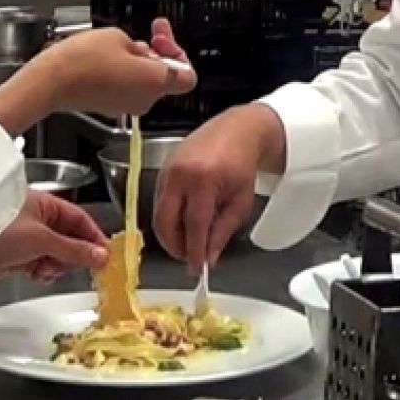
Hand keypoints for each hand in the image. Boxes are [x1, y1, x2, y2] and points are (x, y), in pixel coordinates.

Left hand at [0, 190, 110, 288]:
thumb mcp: (40, 239)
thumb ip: (73, 249)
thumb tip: (101, 256)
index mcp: (46, 205)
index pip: (79, 219)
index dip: (93, 236)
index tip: (106, 255)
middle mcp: (38, 219)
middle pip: (70, 237)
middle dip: (75, 253)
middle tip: (79, 267)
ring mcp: (27, 238)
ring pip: (57, 253)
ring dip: (58, 265)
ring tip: (48, 270)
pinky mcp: (17, 256)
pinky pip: (41, 263)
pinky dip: (44, 271)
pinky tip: (38, 274)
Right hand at [38, 19, 196, 115]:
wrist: (50, 82)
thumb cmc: (82, 61)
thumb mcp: (119, 37)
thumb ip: (140, 46)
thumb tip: (140, 54)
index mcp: (156, 83)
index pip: (188, 77)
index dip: (179, 54)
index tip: (163, 40)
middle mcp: (146, 100)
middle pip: (165, 76)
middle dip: (157, 52)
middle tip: (150, 31)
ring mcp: (127, 105)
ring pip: (145, 81)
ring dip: (139, 60)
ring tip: (121, 42)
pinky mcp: (110, 106)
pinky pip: (127, 87)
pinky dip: (123, 72)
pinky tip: (109, 56)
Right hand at [152, 103, 285, 269]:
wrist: (236, 131)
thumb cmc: (242, 163)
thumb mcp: (240, 202)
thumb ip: (223, 232)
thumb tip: (209, 258)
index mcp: (204, 181)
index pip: (194, 226)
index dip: (194, 251)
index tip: (197, 268)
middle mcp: (180, 175)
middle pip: (165, 222)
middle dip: (175, 246)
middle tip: (189, 257)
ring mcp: (167, 170)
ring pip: (158, 215)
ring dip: (171, 233)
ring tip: (189, 241)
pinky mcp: (162, 170)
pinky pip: (159, 202)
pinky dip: (170, 217)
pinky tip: (184, 222)